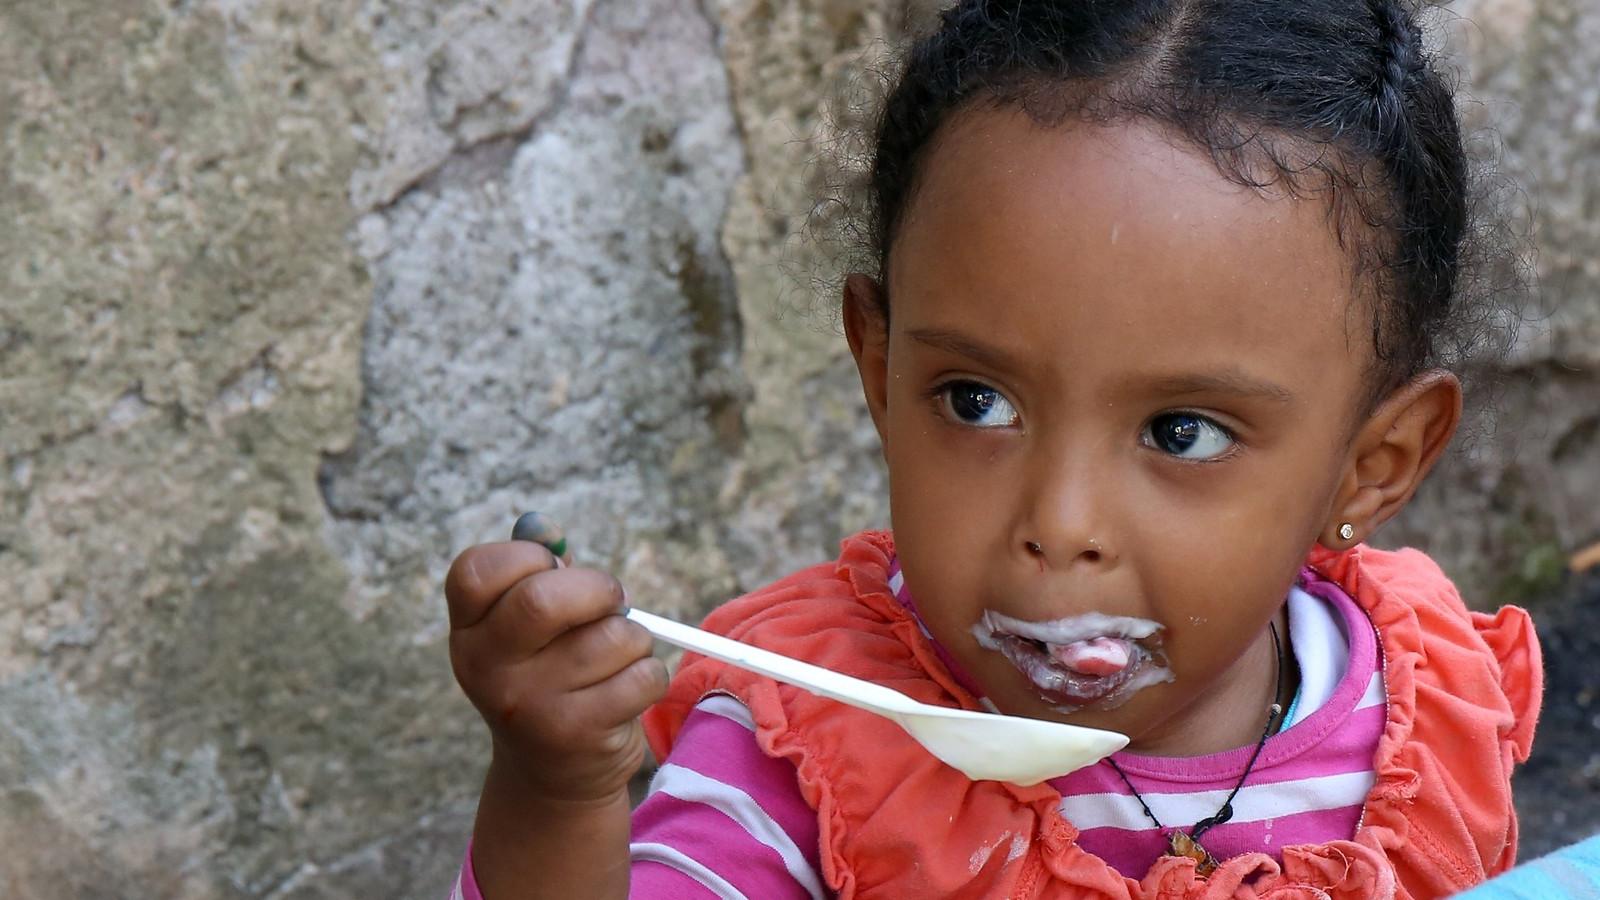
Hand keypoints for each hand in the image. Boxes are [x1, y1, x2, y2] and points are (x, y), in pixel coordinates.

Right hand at [445, 540, 667, 804]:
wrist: (552, 776)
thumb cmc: (550, 674)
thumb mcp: (528, 627)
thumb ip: (538, 569)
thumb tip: (542, 526)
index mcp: (468, 631)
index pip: (478, 570)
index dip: (528, 556)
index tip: (551, 572)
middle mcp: (486, 669)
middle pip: (544, 599)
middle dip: (599, 589)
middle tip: (612, 602)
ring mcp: (528, 706)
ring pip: (612, 636)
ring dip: (633, 638)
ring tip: (617, 657)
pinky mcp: (576, 734)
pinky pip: (641, 676)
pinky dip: (650, 676)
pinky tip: (628, 691)